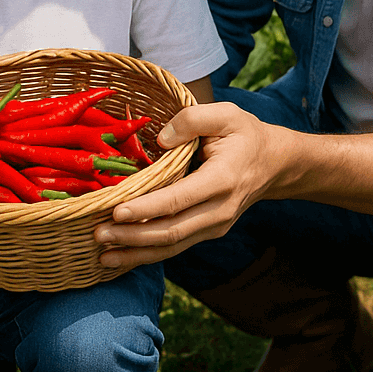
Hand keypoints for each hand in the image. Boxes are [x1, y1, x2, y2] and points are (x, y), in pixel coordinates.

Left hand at [94, 101, 286, 267]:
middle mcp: (220, 209)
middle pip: (172, 231)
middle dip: (133, 237)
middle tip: (98, 235)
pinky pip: (176, 246)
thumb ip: (193, 119)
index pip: (180, 198)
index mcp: (223, 179)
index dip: (147, 207)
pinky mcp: (207, 232)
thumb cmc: (245, 134)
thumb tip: (161, 137)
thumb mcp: (227, 114)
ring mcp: (215, 225)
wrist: (274, 164)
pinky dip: (148, 254)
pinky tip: (122, 257)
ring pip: (173, 246)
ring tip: (103, 255)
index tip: (116, 211)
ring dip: (136, 253)